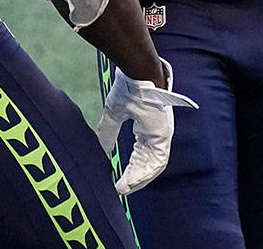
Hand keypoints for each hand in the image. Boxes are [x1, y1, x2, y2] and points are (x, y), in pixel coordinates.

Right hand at [95, 59, 197, 193]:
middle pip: (148, 162)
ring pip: (153, 164)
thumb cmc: (129, 88)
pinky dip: (146, 172)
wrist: (139, 72)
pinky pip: (158, 159)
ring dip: (140, 178)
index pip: (141, 155)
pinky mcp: (163, 133)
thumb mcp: (114, 114)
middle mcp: (157, 133)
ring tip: (126, 188)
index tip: (120, 182)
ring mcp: (162, 133)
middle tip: (122, 189)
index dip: (132, 169)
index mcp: (147, 128)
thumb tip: (99, 150)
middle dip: (135, 178)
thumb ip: (108, 133)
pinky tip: (134, 181)